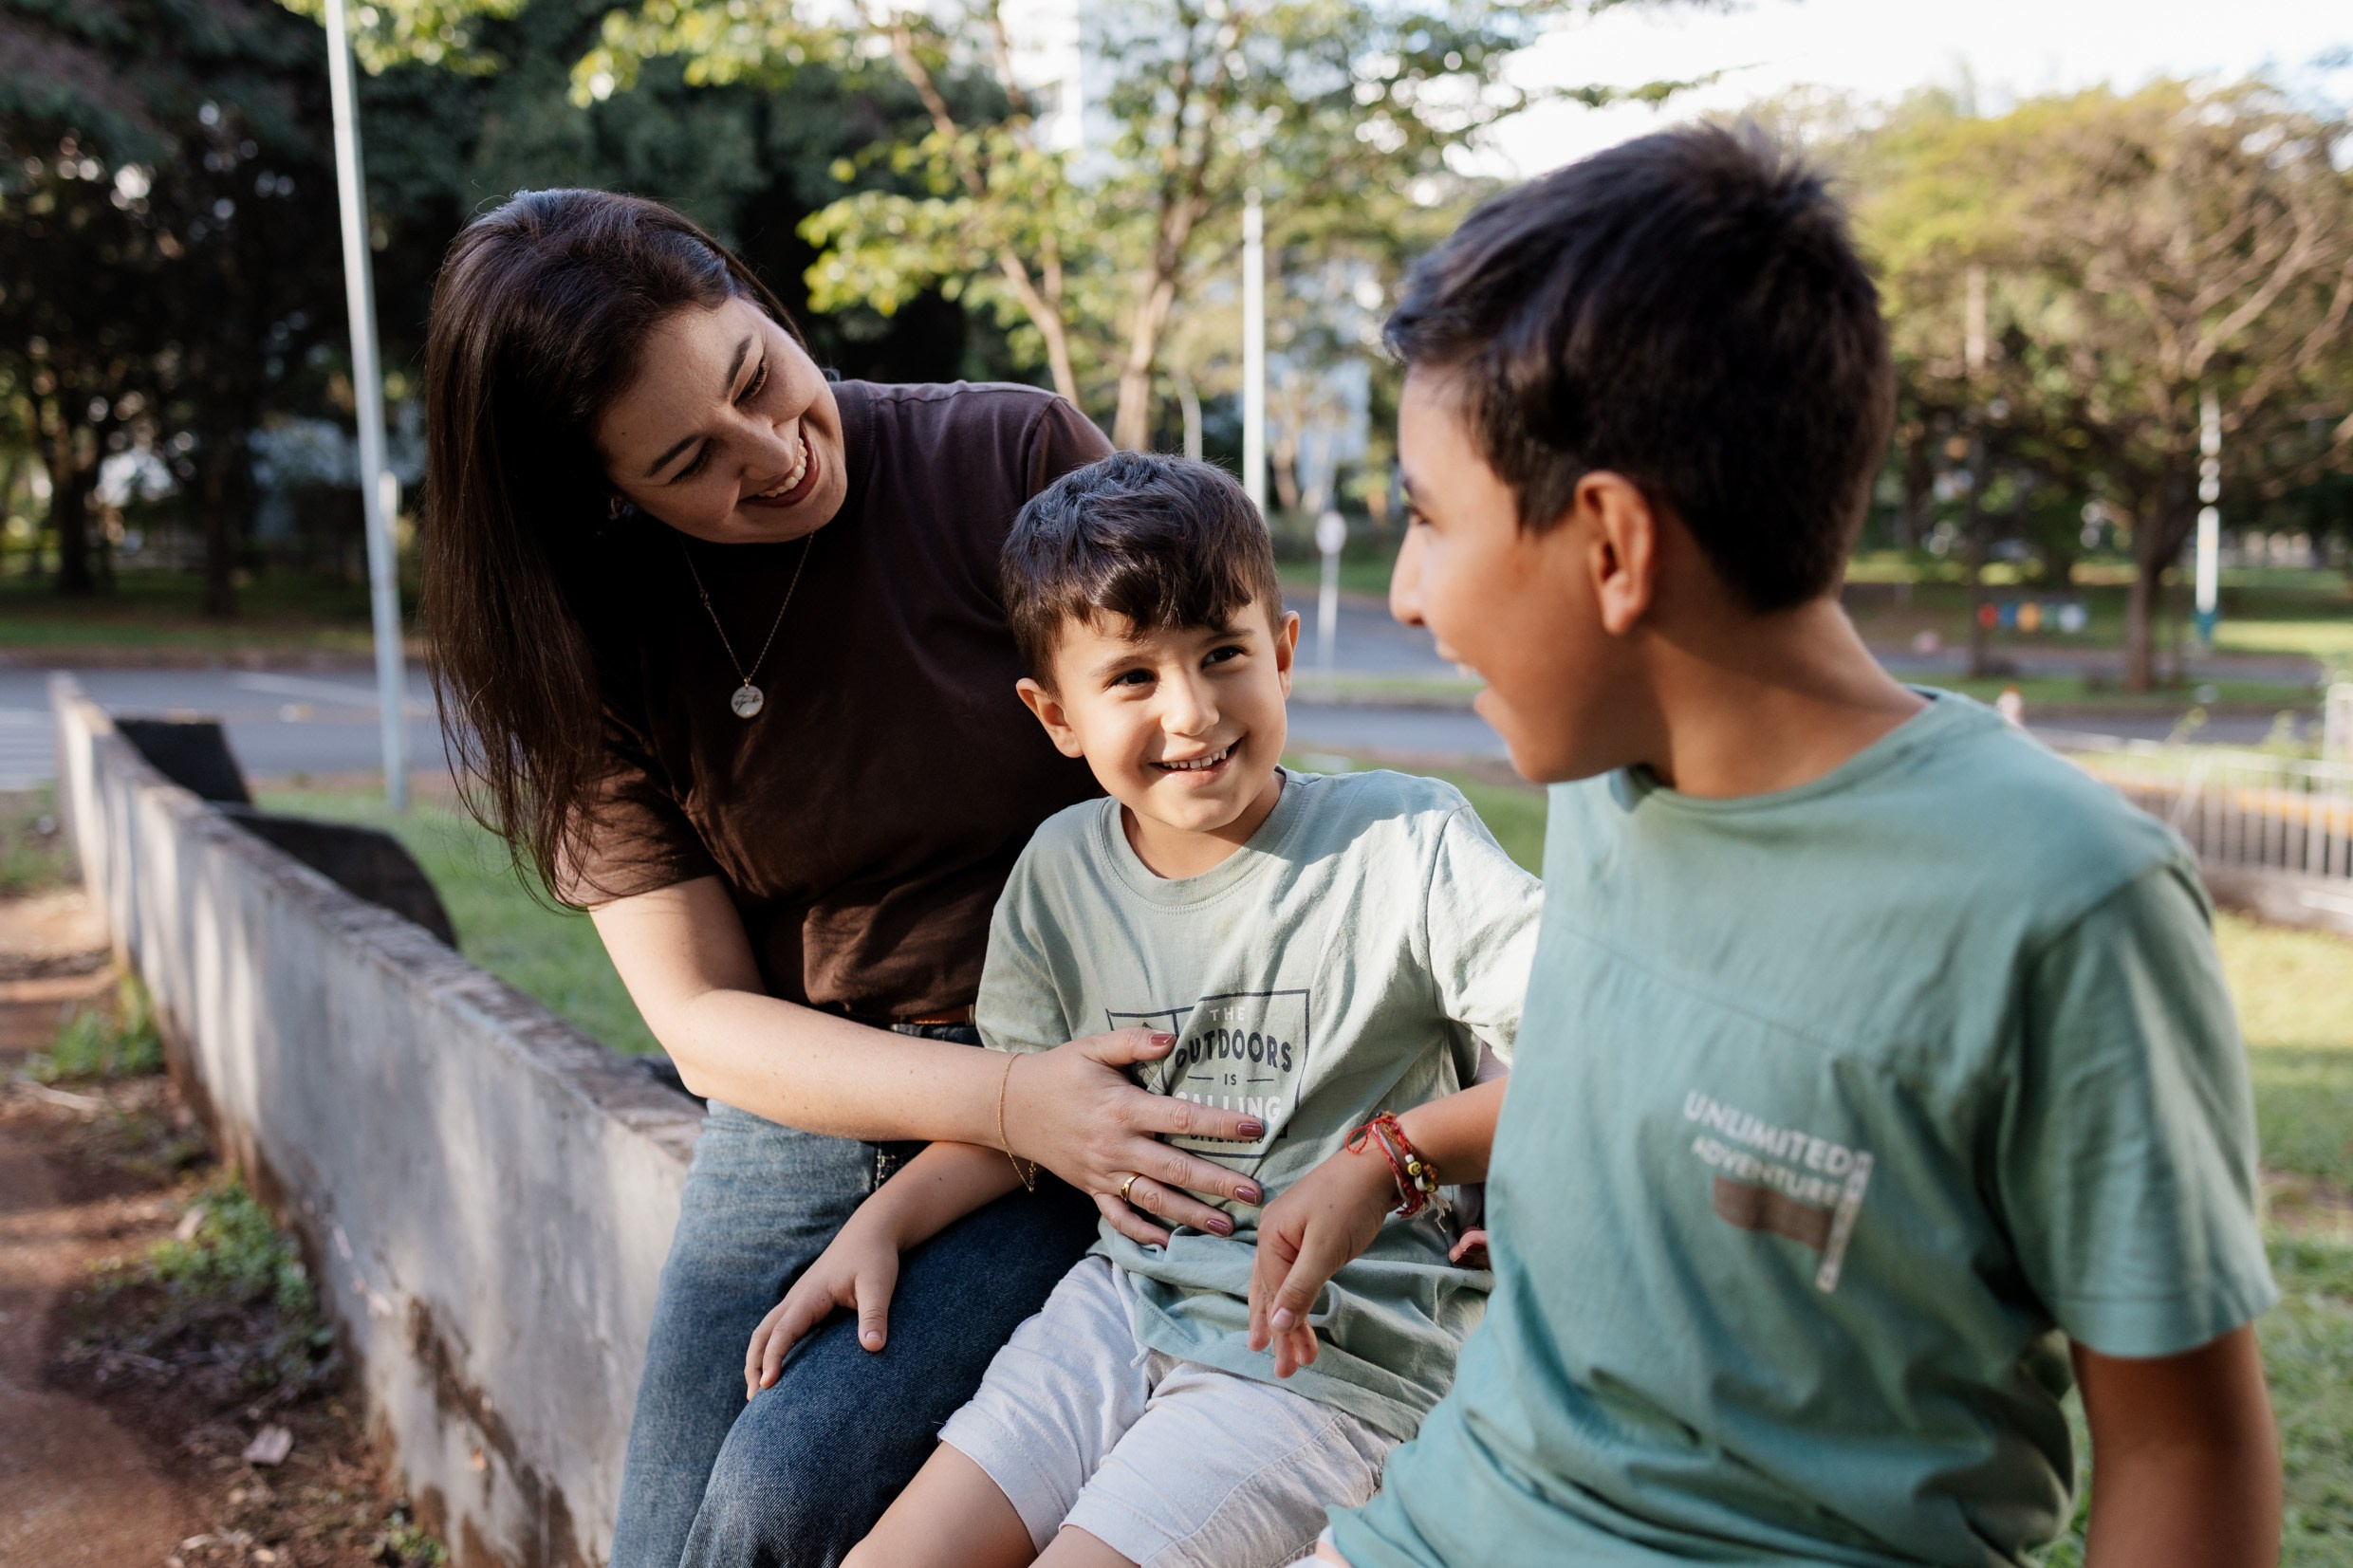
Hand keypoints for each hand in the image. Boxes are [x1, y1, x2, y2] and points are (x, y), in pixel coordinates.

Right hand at [744, 1218, 900, 1398]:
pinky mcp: (805, 1302)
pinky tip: (776, 1366)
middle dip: (754, 1364)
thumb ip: (874, 1314)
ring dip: (757, 1357)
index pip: (783, 1332)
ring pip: (765, 1330)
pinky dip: (768, 1347)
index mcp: (809, 1296)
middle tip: (753, 1398)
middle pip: (762, 1333)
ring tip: (757, 1390)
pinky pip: (778, 1327)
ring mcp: (798, 1299)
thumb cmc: (874, 1257)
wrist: (871, 1232)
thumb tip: (873, 1347)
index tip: (767, 1386)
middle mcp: (796, 1298)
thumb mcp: (879, 1284)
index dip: (773, 1359)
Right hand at [1006, 1028, 1270, 1245]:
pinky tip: (1168, 1244)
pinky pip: (1118, 1217)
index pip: (1180, 1118)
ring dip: (1191, 1216)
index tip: (1254, 1129)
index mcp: (1122, 1108)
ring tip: (1226, 1227)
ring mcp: (1103, 1173)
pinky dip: (1142, 1233)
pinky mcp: (1092, 1189)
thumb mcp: (1092, 1047)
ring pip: (1154, 1200)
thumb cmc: (1059, 1071)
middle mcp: (1116, 1146)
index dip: (1218, 1125)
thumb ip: (1133, 1042)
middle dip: (1217, 1183)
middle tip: (1254, 1194)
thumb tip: (1171, 1037)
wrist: (1011, 1106)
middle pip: (1175, 1169)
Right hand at [1247, 1141, 1397, 1377]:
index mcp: (1270, 1238)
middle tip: (1284, 1369)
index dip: (1284, 1332)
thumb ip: (1300, 1288)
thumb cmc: (1350, 1203)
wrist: (1379, 1164)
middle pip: (1270, 1293)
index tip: (1291, 1365)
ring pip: (1281, 1284)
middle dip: (1279, 1332)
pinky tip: (1296, 1311)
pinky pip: (1294, 1272)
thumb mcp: (1325, 1249)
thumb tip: (1277, 1325)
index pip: (1274, 1295)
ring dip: (1287, 1318)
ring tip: (1288, 1351)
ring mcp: (1289, 1232)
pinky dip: (1296, 1296)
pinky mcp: (1307, 1232)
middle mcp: (1272, 1235)